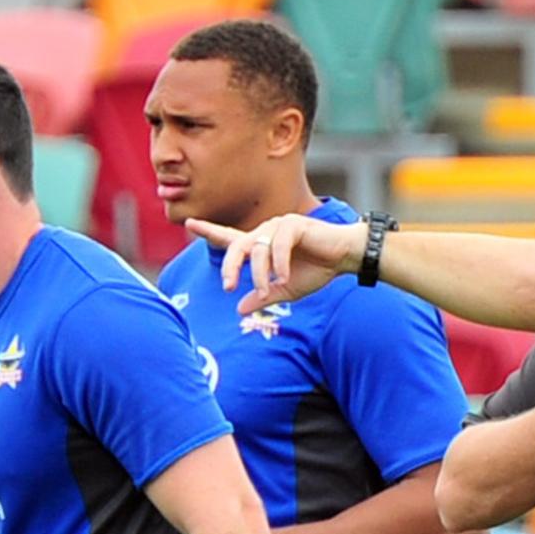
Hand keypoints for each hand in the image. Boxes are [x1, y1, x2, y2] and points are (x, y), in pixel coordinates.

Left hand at [186, 214, 366, 313]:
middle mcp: (265, 232)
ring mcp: (278, 226)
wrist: (345, 258)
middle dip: (230, 267)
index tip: (189, 223)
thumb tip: (240, 310)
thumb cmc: (317, 270)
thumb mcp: (286, 290)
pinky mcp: (293, 225)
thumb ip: (263, 297)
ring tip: (266, 290)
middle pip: (237, 245)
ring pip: (257, 249)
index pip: (231, 238)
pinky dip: (278, 264)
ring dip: (259, 273)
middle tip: (228, 287)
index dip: (209, 231)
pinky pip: (277, 245)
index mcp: (261, 246)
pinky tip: (284, 277)